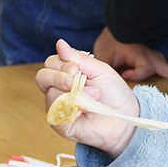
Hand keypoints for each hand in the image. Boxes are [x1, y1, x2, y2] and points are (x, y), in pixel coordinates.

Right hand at [37, 39, 140, 157]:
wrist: (125, 116)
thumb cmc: (114, 93)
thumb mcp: (99, 70)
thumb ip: (78, 58)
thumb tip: (59, 43)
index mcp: (66, 74)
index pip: (50, 63)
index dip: (61, 64)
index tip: (77, 69)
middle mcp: (58, 90)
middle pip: (42, 77)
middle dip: (60, 77)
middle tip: (77, 81)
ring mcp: (58, 107)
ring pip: (50, 94)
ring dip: (75, 94)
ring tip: (94, 97)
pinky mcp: (60, 123)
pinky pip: (56, 112)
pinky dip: (73, 108)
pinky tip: (86, 110)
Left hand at [92, 27, 167, 86]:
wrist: (117, 30)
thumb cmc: (110, 43)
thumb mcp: (103, 56)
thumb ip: (101, 70)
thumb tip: (97, 86)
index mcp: (139, 54)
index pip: (146, 68)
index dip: (136, 74)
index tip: (123, 76)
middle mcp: (152, 57)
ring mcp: (156, 60)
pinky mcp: (156, 62)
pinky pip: (166, 74)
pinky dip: (167, 85)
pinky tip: (162, 98)